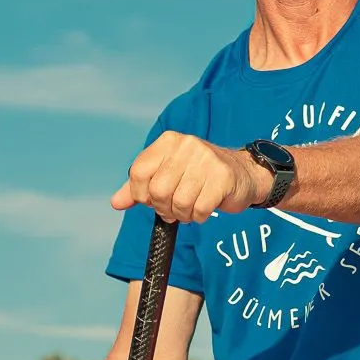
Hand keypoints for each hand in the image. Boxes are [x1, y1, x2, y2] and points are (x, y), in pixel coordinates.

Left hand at [111, 130, 266, 222]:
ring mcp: (206, 160)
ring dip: (182, 214)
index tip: (151, 200)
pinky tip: (203, 208)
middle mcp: (186, 146)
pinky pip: (198, 210)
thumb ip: (139, 188)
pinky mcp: (222, 178)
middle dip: (163, 208)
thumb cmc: (199, 176)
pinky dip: (198, 217)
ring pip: (178, 202)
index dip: (140, 195)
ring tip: (189, 208)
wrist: (242, 174)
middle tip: (174, 208)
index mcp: (168, 142)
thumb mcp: (166, 175)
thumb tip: (116, 202)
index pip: (138, 172)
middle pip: (158, 191)